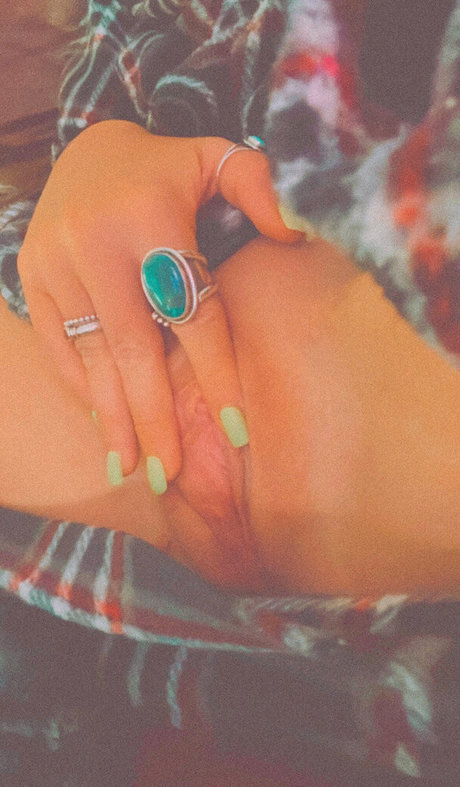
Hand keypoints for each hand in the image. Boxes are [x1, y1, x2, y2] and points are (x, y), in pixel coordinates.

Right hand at [18, 120, 299, 490]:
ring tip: (132, 469)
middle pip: (134, 347)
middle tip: (172, 473)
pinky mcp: (32, 275)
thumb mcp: (216, 157)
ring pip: (92, 354)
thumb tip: (295, 235)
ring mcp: (55, 260)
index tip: (236, 430)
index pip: (192, 310)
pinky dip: (82, 388)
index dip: (216, 372)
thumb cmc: (167, 169)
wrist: (88, 153)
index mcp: (150, 213)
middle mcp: (95, 240)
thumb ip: (257, 187)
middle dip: (155, 416)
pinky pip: (56, 344)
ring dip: (113, 417)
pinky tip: (104, 425)